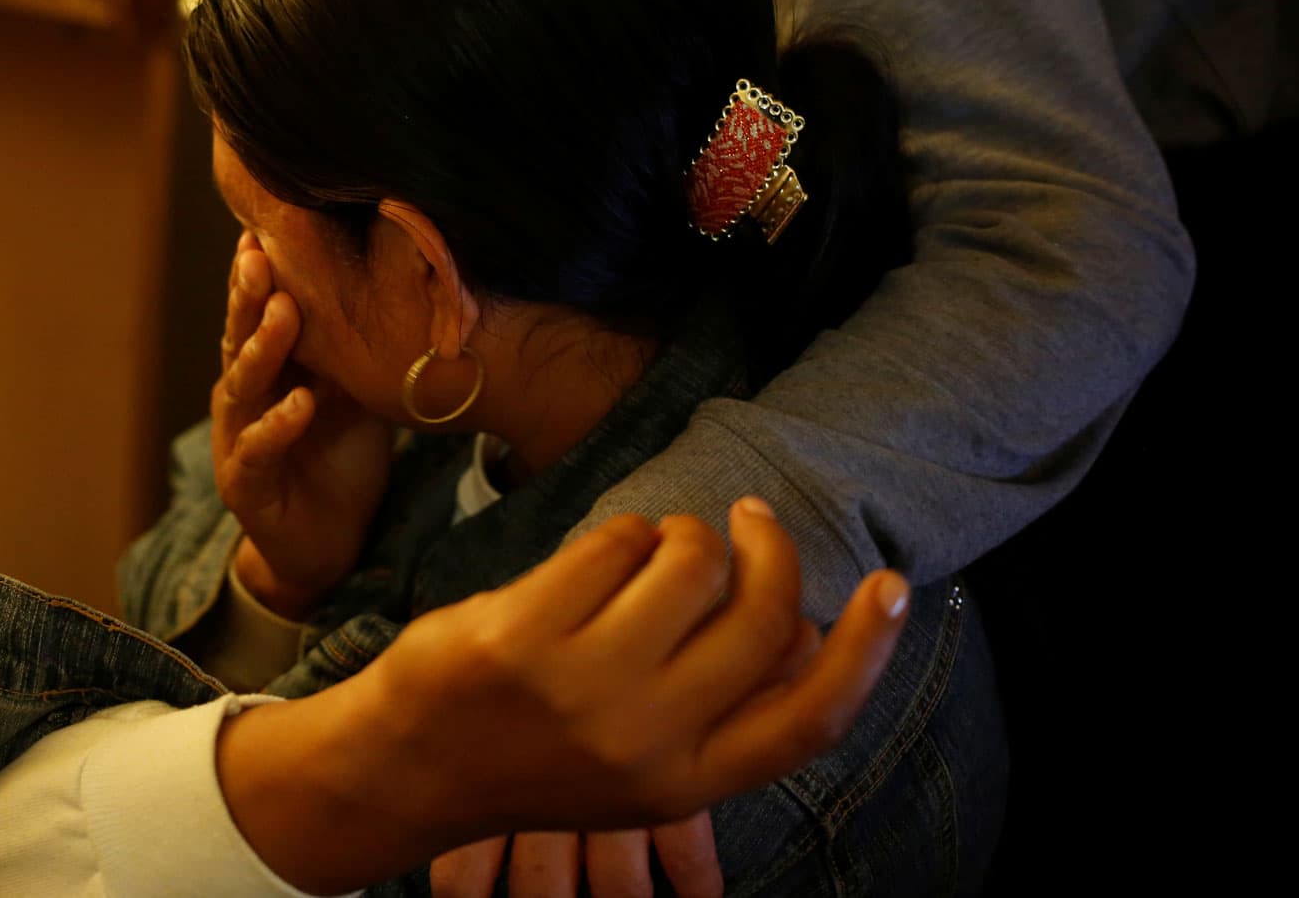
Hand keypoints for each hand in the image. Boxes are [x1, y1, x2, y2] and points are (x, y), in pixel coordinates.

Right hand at [212, 231, 392, 617]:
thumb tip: (407, 283)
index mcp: (270, 368)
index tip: (266, 226)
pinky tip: (300, 404)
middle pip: (241, 335)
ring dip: (263, 347)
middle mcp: (245, 395)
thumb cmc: (340, 458)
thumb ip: (359, 347)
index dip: (260, 271)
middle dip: (248, 293)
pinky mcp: (246, 483)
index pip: (260, 311)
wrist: (326, 544)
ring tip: (283, 312)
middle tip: (258, 252)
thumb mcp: (356, 393)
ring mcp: (239, 437)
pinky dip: (279, 425)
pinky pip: (259, 449)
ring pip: (243, 383)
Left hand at [217, 504, 910, 894]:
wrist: (403, 770)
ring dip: (681, 533)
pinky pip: (613, 542)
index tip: (895, 586)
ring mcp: (583, 689)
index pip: (810, 718)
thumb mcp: (640, 762)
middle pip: (762, 617)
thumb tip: (803, 623)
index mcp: (688, 780)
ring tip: (651, 547)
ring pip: (690, 561)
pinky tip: (595, 557)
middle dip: (768, 547)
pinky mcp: (524, 636)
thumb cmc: (535, 747)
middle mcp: (646, 742)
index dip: (869, 650)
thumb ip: (715, 705)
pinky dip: (618, 533)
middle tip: (747, 519)